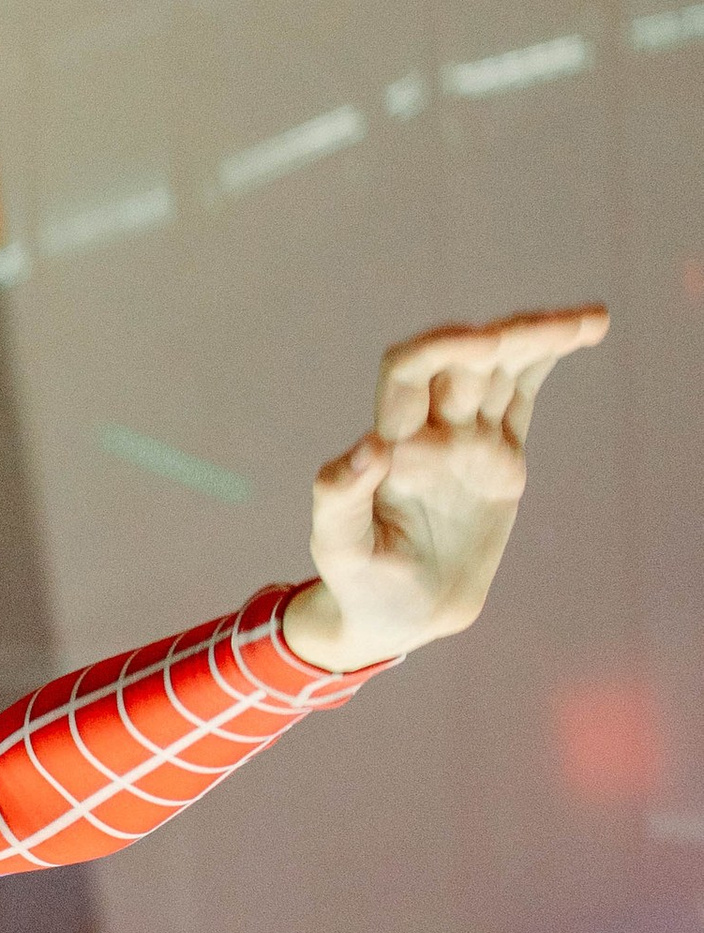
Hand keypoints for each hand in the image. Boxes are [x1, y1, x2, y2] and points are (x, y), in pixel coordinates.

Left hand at [281, 311, 607, 673]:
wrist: (403, 615)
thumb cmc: (360, 584)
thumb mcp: (341, 550)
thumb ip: (341, 499)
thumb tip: (369, 446)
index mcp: (392, 442)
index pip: (411, 371)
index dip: (445, 346)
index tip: (489, 341)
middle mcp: (428, 429)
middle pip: (467, 359)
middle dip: (513, 334)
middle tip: (568, 326)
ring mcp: (466, 439)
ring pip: (502, 370)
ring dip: (540, 338)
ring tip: (591, 318)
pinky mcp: (497, 457)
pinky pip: (521, 395)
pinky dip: (546, 363)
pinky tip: (580, 335)